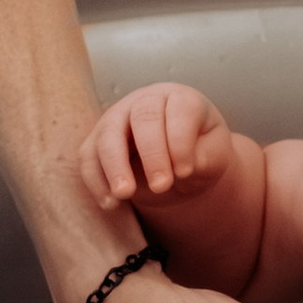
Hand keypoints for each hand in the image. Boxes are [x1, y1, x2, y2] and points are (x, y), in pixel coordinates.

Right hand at [81, 80, 232, 218]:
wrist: (178, 164)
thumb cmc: (199, 153)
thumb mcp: (214, 155)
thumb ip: (204, 158)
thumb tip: (181, 168)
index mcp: (181, 98)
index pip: (180, 110)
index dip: (181, 141)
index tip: (186, 171)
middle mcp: (146, 101)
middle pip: (143, 117)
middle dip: (152, 154)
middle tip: (162, 187)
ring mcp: (118, 117)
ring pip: (108, 134)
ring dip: (114, 166)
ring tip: (124, 194)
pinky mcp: (98, 140)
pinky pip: (89, 156)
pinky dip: (96, 180)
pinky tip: (110, 203)